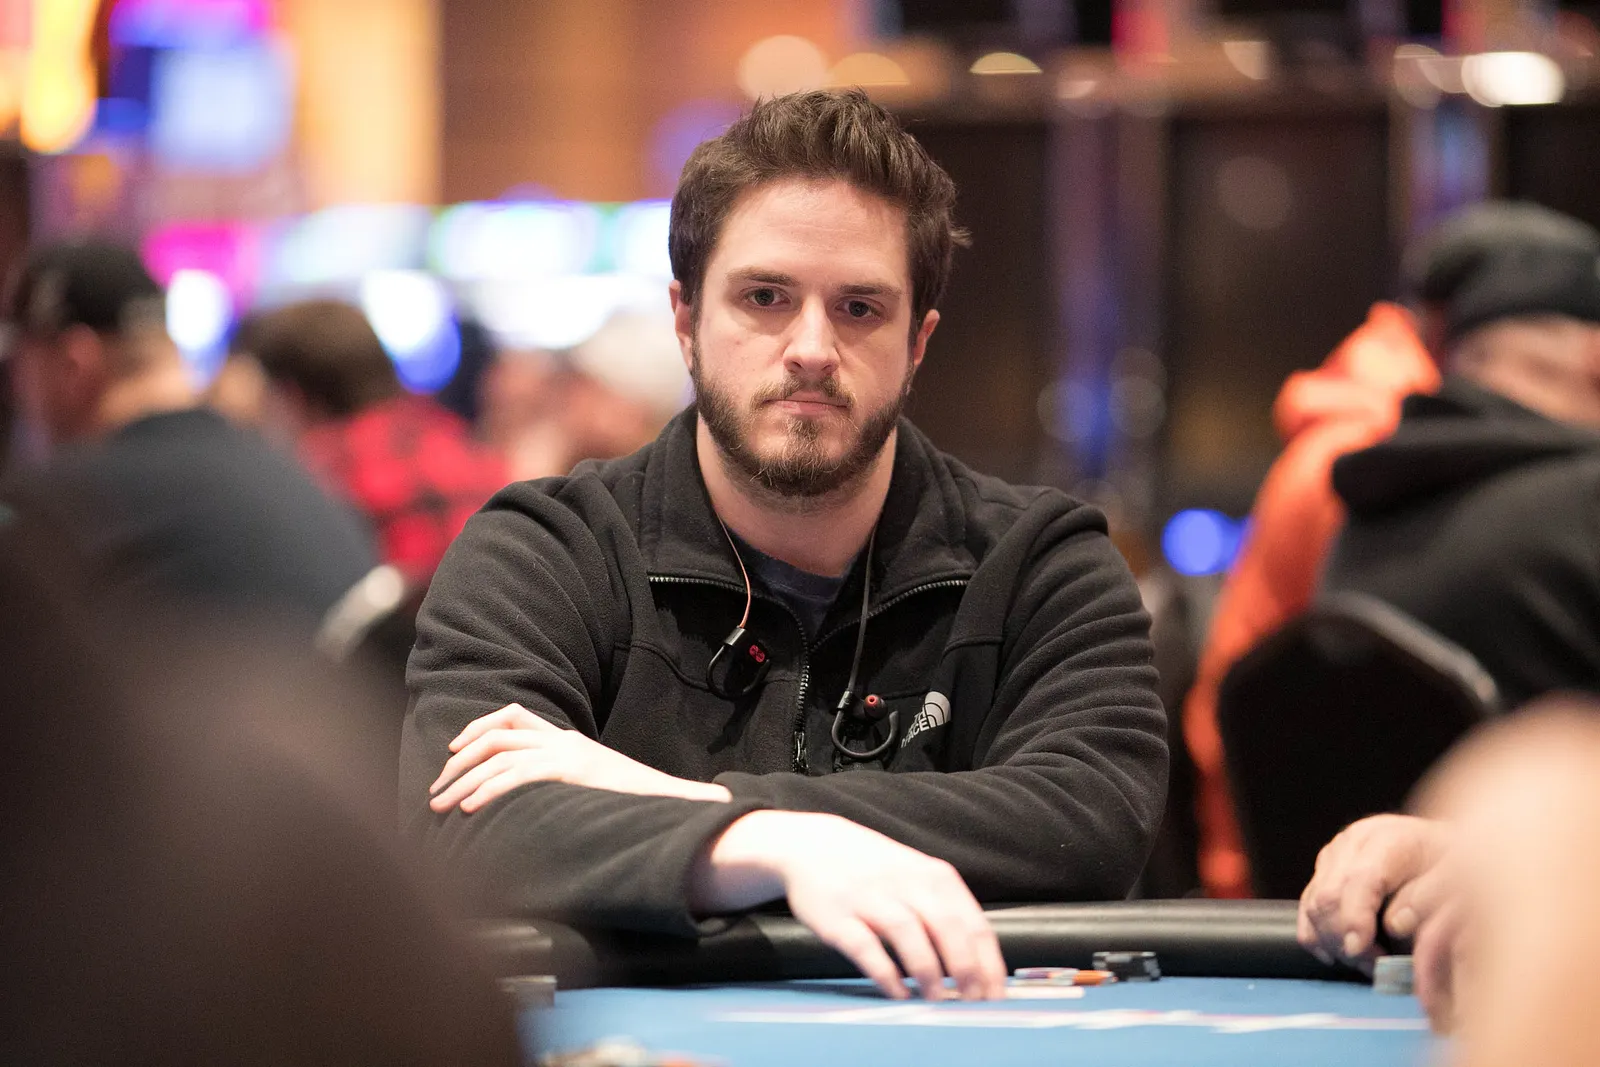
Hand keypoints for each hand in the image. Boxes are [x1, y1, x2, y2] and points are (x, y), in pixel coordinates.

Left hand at [428, 703, 730, 811]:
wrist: (672, 801)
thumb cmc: (637, 801)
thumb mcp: (597, 785)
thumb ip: (570, 786)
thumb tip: (543, 803)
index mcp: (568, 740)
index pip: (513, 716)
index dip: (479, 729)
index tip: (455, 753)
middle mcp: (563, 740)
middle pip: (496, 737)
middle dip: (459, 763)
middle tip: (437, 791)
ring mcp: (567, 753)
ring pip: (498, 756)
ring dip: (464, 781)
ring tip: (442, 806)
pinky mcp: (570, 770)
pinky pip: (517, 775)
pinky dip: (488, 790)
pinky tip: (470, 809)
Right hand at [690, 810, 1005, 1002]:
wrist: (813, 845)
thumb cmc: (876, 870)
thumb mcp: (919, 877)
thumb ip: (947, 912)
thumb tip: (980, 966)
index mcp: (935, 877)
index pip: (974, 924)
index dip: (989, 964)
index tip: (996, 996)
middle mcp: (906, 883)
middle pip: (947, 928)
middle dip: (965, 971)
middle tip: (972, 1003)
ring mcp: (870, 897)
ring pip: (908, 933)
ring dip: (927, 971)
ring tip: (936, 1001)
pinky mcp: (838, 915)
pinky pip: (865, 946)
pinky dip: (884, 972)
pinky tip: (897, 992)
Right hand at [1298, 813, 1454, 970]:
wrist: (1447, 848)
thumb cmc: (1457, 866)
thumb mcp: (1458, 878)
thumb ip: (1428, 898)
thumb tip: (1393, 926)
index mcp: (1389, 839)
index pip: (1358, 880)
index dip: (1354, 918)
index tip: (1361, 952)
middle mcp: (1354, 842)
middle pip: (1329, 895)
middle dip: (1344, 939)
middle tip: (1373, 965)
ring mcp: (1335, 854)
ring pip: (1314, 904)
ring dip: (1333, 942)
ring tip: (1365, 961)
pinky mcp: (1324, 869)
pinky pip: (1306, 906)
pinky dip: (1316, 935)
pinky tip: (1339, 952)